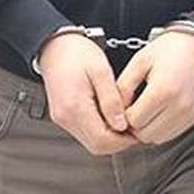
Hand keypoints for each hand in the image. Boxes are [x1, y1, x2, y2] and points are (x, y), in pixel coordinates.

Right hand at [38, 33, 136, 155]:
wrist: (55, 46)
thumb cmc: (77, 53)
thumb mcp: (101, 71)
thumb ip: (112, 101)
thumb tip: (122, 125)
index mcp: (75, 107)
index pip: (102, 140)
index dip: (124, 140)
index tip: (138, 130)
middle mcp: (66, 117)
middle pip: (97, 146)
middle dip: (119, 141)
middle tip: (134, 128)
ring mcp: (63, 119)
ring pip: (92, 142)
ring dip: (111, 137)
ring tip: (124, 121)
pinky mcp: (64, 117)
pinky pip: (85, 133)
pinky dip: (101, 131)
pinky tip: (111, 117)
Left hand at [117, 32, 193, 145]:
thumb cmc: (170, 50)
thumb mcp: (139, 61)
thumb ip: (124, 86)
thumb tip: (117, 109)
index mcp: (163, 91)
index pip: (133, 120)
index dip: (124, 114)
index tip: (125, 104)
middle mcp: (179, 106)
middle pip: (145, 134)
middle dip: (134, 124)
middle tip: (133, 108)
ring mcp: (189, 113)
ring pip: (158, 138)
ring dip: (148, 129)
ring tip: (146, 110)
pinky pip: (172, 134)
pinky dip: (161, 128)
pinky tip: (158, 112)